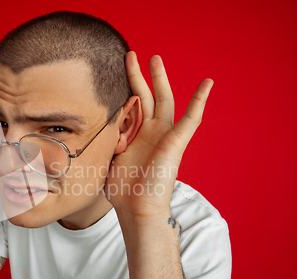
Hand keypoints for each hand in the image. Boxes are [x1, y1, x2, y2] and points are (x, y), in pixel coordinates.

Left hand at [106, 52, 212, 219]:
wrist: (135, 207)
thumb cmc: (122, 188)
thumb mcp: (107, 157)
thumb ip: (105, 139)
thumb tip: (88, 129)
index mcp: (135, 135)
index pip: (131, 105)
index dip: (123, 89)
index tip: (111, 73)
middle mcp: (150, 131)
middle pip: (147, 96)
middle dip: (138, 75)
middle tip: (131, 54)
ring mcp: (163, 135)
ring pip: (164, 99)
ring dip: (160, 78)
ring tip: (154, 57)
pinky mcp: (176, 142)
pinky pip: (191, 119)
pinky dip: (200, 101)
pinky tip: (207, 83)